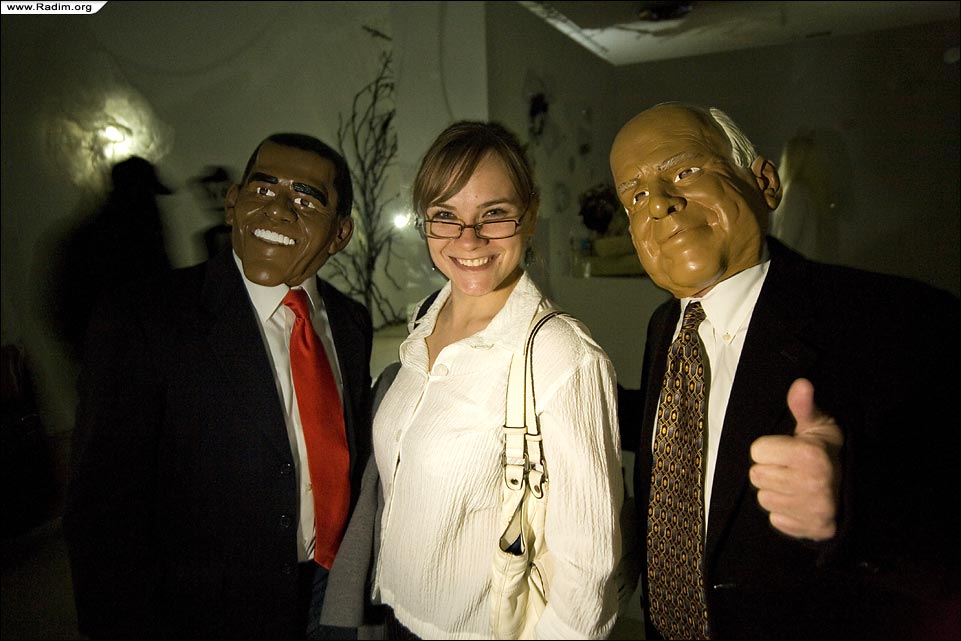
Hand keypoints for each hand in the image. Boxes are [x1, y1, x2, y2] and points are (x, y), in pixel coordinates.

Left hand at [749, 378, 842, 540]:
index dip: (769, 448)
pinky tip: (800, 503)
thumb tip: (800, 383)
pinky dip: (784, 512)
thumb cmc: (830, 452)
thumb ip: (803, 406)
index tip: (787, 449)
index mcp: (809, 456)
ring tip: (796, 484)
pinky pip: (776, 519)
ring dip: (775, 491)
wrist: (858, 490)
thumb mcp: (819, 426)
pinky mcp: (810, 530)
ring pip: (763, 498)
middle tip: (790, 468)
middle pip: (756, 475)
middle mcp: (810, 484)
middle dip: (770, 469)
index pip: (756, 450)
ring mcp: (811, 510)